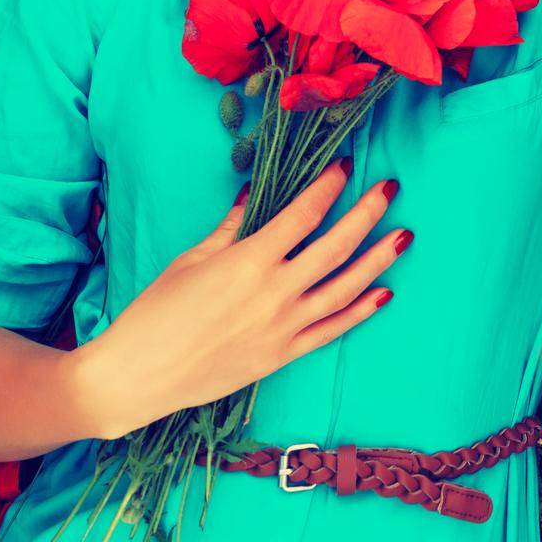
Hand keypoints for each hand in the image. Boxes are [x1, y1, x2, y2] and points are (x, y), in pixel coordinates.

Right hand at [72, 161, 406, 439]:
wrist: (138, 376)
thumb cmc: (155, 312)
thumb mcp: (191, 259)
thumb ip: (230, 227)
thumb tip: (251, 195)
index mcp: (248, 261)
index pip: (303, 215)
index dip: (327, 186)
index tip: (345, 165)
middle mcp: (274, 293)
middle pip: (335, 247)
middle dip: (367, 213)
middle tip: (391, 187)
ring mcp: (283, 328)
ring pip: (345, 289)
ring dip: (378, 260)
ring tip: (404, 236)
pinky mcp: (282, 355)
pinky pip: (332, 330)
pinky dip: (360, 311)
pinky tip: (383, 292)